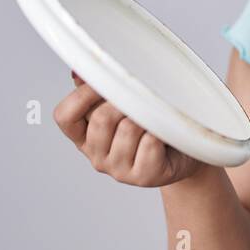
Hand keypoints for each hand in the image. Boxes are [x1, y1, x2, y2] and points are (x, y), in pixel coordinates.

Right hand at [53, 70, 210, 187]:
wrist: (184, 153)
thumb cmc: (151, 124)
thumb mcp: (123, 103)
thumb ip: (100, 87)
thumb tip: (79, 72)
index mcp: (84, 136)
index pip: (64, 116)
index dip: (81, 95)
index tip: (104, 80)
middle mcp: (96, 156)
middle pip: (101, 119)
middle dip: (125, 102)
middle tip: (142, 100)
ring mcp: (119, 170)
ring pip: (128, 129)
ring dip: (147, 116)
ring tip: (155, 119)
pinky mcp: (144, 177)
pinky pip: (150, 143)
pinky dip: (161, 132)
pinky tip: (165, 135)